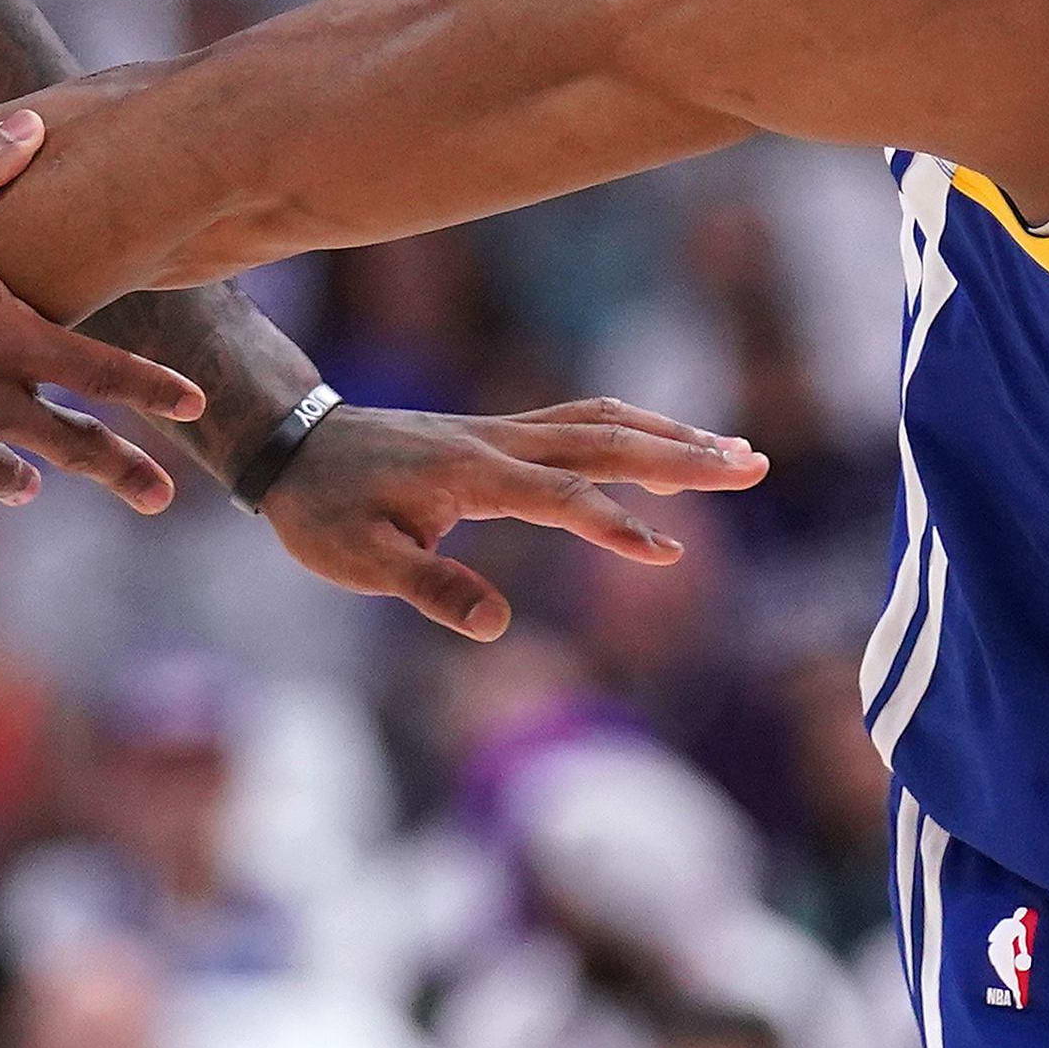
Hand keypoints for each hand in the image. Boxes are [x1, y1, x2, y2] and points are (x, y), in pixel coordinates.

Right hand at [0, 109, 202, 521]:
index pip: (105, 372)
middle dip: (125, 472)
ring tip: (31, 485)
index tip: (194, 406)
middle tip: (160, 497)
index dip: (154, 389)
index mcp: (7, 343)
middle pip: (75, 447)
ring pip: (5, 478)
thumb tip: (32, 126)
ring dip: (21, 479)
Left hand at [257, 399, 770, 637]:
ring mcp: (503, 431)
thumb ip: (430, 589)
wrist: (294, 446)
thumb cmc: (324, 511)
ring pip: (603, 422)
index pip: (563, 497)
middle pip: (607, 441)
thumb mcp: (360, 563)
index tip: (668, 556)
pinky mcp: (501, 433)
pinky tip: (665, 444)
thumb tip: (495, 625)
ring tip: (737, 452)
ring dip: (672, 434)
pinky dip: (635, 429)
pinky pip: (583, 422)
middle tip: (754, 465)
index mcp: (473, 474)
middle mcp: (499, 441)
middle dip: (684, 455)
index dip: (616, 526)